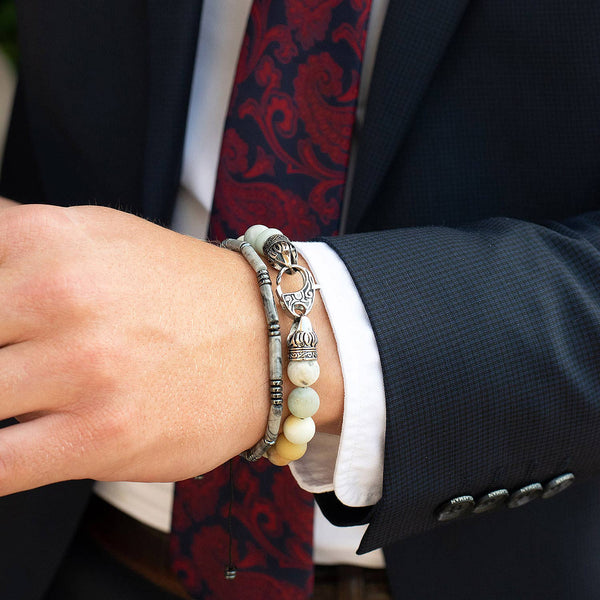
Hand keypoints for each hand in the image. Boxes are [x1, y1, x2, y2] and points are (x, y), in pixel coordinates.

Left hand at [0, 203, 342, 494]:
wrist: (266, 337)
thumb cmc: (181, 289)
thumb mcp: (98, 234)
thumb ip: (14, 238)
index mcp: (46, 238)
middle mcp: (59, 295)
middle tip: (10, 365)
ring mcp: (81, 369)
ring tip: (18, 393)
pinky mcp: (101, 436)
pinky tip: (10, 442)